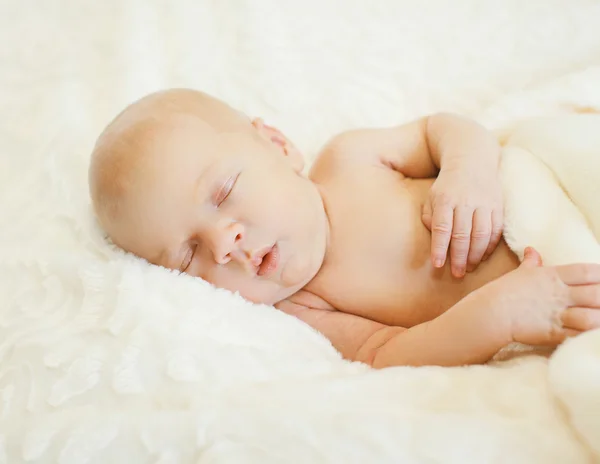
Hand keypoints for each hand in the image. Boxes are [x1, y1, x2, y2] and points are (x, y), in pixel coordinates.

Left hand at [422, 167, 502, 277]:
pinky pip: (496, 230)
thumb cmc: (447, 185)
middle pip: (462, 235)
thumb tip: (435, 237)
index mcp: (445, 199)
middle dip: (459, 257)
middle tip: (457, 274)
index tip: (438, 264)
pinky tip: (483, 256)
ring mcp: (484, 203)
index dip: (439, 248)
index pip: (442, 228)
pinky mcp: (498, 205)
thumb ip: (429, 216)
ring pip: (481, 234)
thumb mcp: (432, 196)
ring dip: (476, 255)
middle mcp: (466, 201)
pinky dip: (490, 246)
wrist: (472, 160)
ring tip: (470, 268)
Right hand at [469, 247, 599, 345]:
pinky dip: (588, 335)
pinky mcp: (553, 333)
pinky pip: (578, 335)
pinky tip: (592, 334)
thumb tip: (532, 250)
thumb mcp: (519, 273)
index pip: (587, 271)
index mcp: (552, 276)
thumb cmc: (503, 291)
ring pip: (591, 316)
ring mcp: (557, 314)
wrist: (490, 313)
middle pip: (596, 293)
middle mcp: (559, 294)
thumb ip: (531, 263)